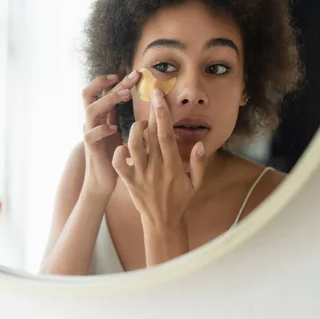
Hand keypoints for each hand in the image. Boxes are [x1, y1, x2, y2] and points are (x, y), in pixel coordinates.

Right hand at [82, 70, 139, 195]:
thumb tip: (129, 94)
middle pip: (91, 93)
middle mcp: (90, 121)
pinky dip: (101, 130)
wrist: (103, 179)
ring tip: (127, 96)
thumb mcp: (114, 128)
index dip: (114, 80)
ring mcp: (88, 133)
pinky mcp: (90, 148)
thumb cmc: (111, 153)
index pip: (100, 91)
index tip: (133, 73)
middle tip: (132, 76)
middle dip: (110, 83)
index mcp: (98, 115)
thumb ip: (116, 113)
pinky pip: (90, 135)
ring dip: (108, 100)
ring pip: (91, 110)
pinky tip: (114, 128)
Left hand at [112, 88, 205, 229]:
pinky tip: (124, 147)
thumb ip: (199, 164)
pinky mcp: (129, 182)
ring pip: (133, 146)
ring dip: (135, 130)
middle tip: (152, 95)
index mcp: (173, 167)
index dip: (163, 115)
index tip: (160, 98)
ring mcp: (141, 175)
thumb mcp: (196, 184)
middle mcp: (156, 169)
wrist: (162, 222)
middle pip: (151, 136)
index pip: (167, 136)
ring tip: (140, 125)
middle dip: (151, 114)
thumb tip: (200, 144)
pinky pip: (120, 164)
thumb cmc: (180, 200)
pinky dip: (119, 152)